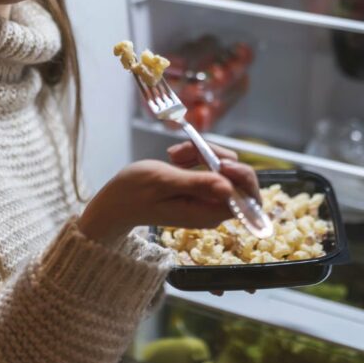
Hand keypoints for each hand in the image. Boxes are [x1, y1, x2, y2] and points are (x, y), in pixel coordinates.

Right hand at [78, 160, 235, 245]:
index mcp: (208, 213)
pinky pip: (210, 168)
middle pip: (238, 178)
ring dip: (203, 153)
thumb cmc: (134, 192)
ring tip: (175, 154)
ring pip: (224, 168)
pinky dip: (197, 157)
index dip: (240, 175)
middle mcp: (212, 209)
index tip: (217, 161)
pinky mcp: (199, 190)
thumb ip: (197, 184)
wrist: (115, 202)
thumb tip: (230, 188)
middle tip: (191, 149)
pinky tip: (176, 157)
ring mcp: (206, 200)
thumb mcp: (164, 182)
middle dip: (218, 158)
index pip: (248, 198)